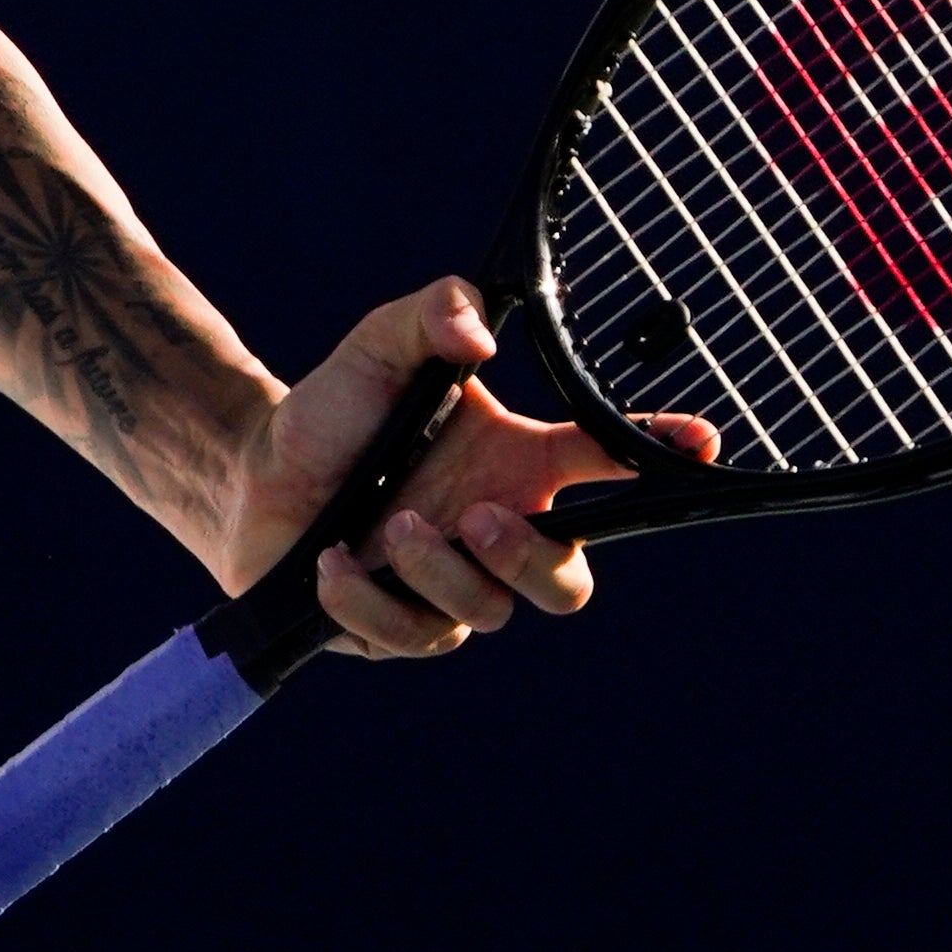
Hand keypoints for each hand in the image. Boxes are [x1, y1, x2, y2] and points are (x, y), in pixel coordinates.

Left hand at [225, 280, 719, 660]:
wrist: (253, 470)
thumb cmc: (338, 408)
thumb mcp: (382, 342)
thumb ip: (436, 312)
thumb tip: (478, 339)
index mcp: (517, 465)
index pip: (610, 462)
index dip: (661, 454)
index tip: (698, 441)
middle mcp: (495, 532)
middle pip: (568, 585)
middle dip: (534, 562)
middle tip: (477, 517)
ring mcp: (449, 587)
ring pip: (488, 614)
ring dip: (438, 571)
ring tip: (386, 525)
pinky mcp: (396, 627)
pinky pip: (410, 639)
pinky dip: (368, 602)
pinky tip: (332, 561)